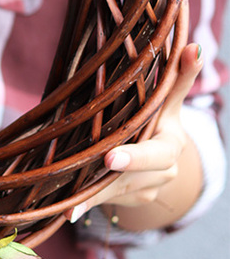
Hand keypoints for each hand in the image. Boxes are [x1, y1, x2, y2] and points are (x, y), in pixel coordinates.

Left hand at [67, 43, 204, 230]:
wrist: (158, 158)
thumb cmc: (154, 117)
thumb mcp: (167, 100)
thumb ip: (180, 77)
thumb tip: (193, 46)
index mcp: (172, 140)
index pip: (156, 150)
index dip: (136, 155)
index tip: (111, 158)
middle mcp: (167, 167)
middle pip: (136, 173)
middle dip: (115, 173)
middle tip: (100, 167)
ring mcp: (151, 188)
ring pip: (117, 187)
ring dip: (91, 189)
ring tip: (65, 194)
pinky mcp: (135, 200)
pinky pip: (107, 200)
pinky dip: (86, 204)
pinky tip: (68, 212)